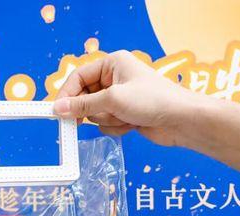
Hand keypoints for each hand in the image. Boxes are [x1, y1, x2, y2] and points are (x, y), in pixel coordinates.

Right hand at [53, 50, 202, 146]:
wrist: (181, 121)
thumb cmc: (153, 101)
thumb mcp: (113, 100)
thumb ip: (83, 105)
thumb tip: (59, 108)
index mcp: (112, 64)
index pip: (78, 77)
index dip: (67, 94)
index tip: (57, 111)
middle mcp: (115, 78)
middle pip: (84, 97)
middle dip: (90, 110)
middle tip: (78, 123)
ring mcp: (120, 97)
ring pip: (95, 113)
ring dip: (107, 120)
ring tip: (124, 118)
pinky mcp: (125, 114)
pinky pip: (106, 123)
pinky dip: (115, 127)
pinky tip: (132, 125)